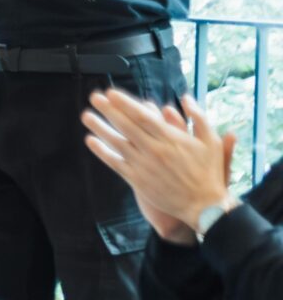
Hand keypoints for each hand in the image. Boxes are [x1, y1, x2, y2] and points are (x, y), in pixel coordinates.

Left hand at [83, 90, 234, 238]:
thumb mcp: (211, 141)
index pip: (143, 116)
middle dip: (109, 110)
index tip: (112, 93)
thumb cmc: (209, 171)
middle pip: (126, 126)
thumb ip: (198, 117)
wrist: (203, 205)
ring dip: (100, 128)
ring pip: (117, 143)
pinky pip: (115, 163)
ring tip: (86, 115)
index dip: (125, 104)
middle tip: (94, 97)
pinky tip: (91, 141)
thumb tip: (186, 98)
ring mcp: (143, 165)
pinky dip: (102, 151)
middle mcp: (154, 149)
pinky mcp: (137, 180)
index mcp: (171, 138)